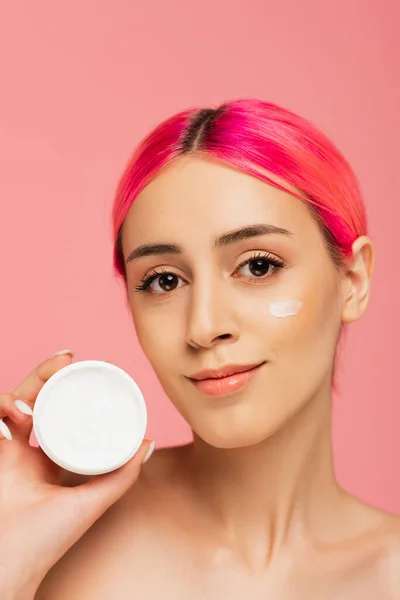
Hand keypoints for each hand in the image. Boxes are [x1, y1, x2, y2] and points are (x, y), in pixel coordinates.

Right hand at [0, 352, 153, 597]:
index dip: (70, 393)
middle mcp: (29, 451)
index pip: (61, 416)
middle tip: (68, 358)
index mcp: (51, 460)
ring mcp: (8, 449)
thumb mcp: (92, 501)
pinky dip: (2, 403)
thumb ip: (121, 476)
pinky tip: (17, 406)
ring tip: (50, 373)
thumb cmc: (47, 539)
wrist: (9, 560)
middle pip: (39, 400)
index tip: (87, 374)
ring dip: (30, 381)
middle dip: (50, 374)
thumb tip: (149, 444)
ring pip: (17, 401)